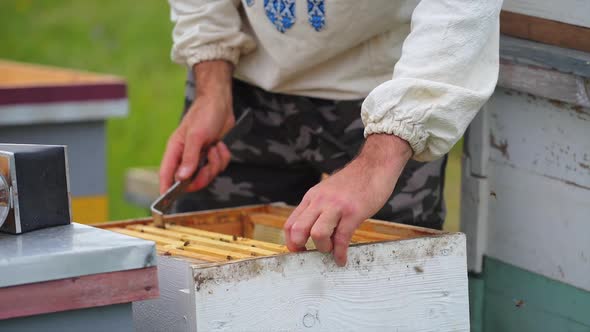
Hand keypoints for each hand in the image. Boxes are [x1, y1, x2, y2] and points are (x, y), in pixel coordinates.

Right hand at [159, 61, 233, 193]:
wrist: (220, 103)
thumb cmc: (204, 114)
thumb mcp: (196, 136)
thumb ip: (189, 158)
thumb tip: (181, 177)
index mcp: (175, 151)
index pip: (166, 174)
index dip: (166, 189)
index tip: (166, 202)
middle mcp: (186, 156)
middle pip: (191, 181)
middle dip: (204, 174)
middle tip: (209, 161)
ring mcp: (200, 157)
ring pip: (208, 175)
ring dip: (216, 162)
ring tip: (215, 147)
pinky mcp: (212, 156)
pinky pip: (220, 167)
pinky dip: (223, 157)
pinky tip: (220, 144)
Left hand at [284, 134, 411, 265]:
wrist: (375, 164)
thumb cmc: (354, 181)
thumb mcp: (328, 191)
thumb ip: (319, 208)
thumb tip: (312, 230)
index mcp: (312, 198)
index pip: (290, 223)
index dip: (291, 242)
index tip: (299, 251)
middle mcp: (320, 201)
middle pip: (298, 230)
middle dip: (301, 247)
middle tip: (310, 254)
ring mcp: (336, 206)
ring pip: (317, 234)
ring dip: (323, 248)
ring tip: (331, 250)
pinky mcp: (354, 212)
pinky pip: (342, 238)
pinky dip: (340, 253)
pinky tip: (342, 258)